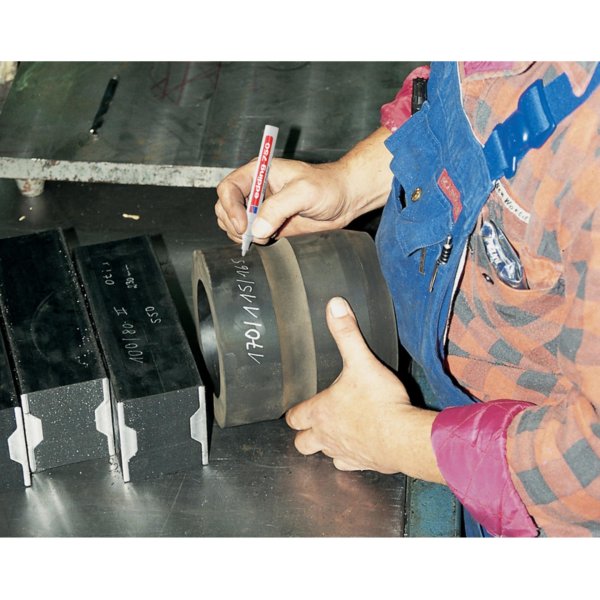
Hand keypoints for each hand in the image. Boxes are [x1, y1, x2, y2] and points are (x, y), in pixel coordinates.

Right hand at [215, 126, 393, 244]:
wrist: (345, 199)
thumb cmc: (328, 186)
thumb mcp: (304, 192)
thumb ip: (278, 208)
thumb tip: (258, 228)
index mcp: (258, 172)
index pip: (229, 188)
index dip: (230, 207)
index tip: (242, 224)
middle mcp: (256, 190)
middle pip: (225, 206)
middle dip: (233, 223)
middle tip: (250, 235)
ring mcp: (261, 208)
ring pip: (233, 222)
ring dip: (240, 234)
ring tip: (261, 237)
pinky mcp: (269, 224)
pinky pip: (249, 234)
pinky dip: (250, 241)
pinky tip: (266, 240)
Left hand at [285, 297, 444, 482]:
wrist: (404, 437)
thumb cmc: (379, 402)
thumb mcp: (361, 361)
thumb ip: (347, 334)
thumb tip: (334, 306)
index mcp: (320, 412)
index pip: (294, 416)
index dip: (295, 412)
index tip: (298, 408)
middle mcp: (326, 436)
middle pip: (302, 443)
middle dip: (304, 434)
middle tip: (313, 423)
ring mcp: (343, 452)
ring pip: (324, 454)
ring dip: (327, 445)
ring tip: (336, 433)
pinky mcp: (362, 463)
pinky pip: (348, 464)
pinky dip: (350, 457)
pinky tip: (360, 446)